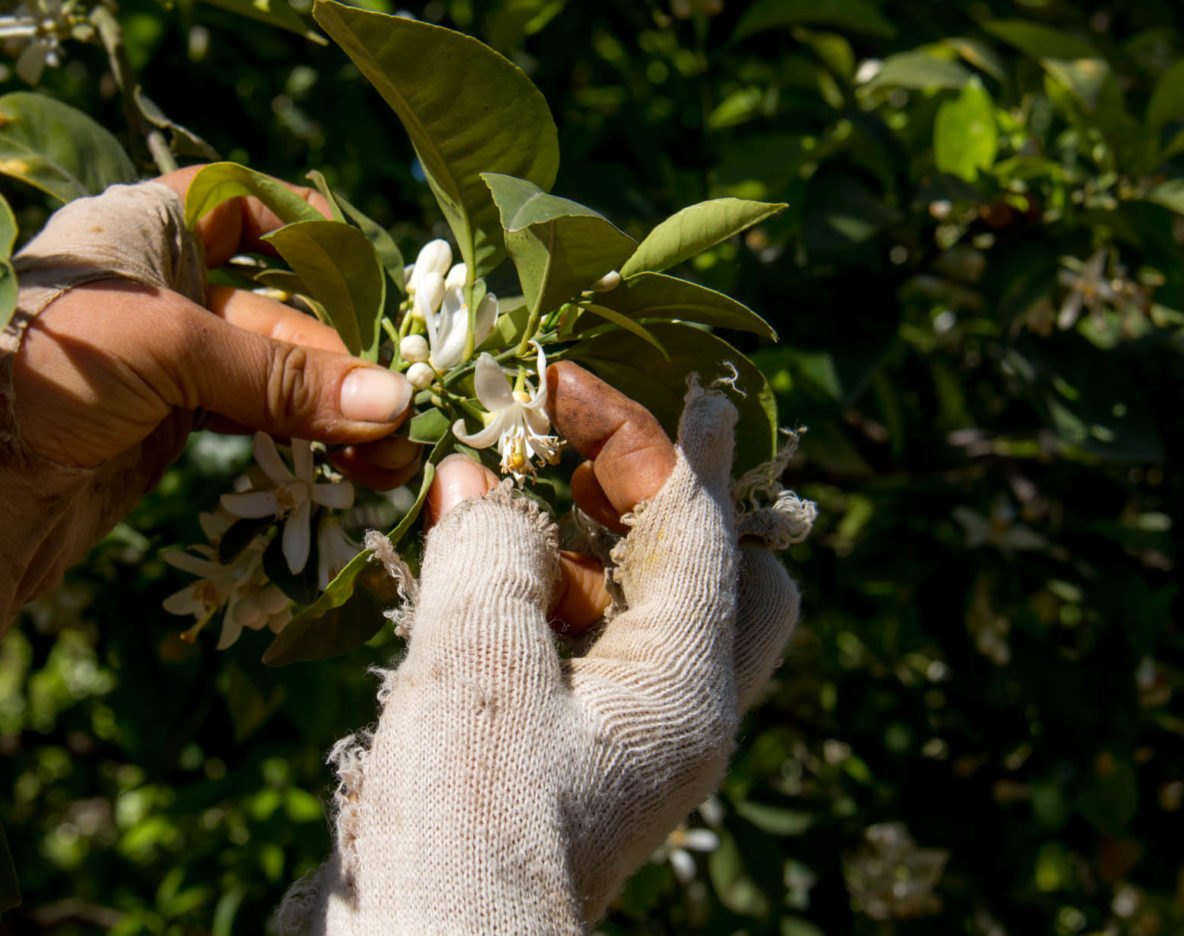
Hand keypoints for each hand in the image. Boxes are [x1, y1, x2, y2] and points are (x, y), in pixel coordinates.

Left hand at [11, 166, 421, 485]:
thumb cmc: (45, 368)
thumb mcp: (170, 350)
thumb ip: (280, 375)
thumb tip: (392, 404)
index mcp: (151, 223)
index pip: (252, 206)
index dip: (314, 240)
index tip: (373, 291)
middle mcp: (165, 280)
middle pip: (282, 307)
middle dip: (345, 361)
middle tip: (404, 417)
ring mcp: (168, 354)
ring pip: (274, 371)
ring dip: (334, 410)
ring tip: (390, 457)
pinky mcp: (168, 418)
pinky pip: (254, 416)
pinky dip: (300, 437)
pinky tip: (347, 463)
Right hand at [281, 369, 809, 933]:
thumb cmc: (470, 814)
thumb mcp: (480, 661)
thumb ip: (491, 549)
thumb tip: (478, 483)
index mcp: (687, 686)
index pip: (694, 523)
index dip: (636, 435)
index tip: (569, 376)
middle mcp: (675, 715)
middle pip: (723, 577)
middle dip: (665, 497)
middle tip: (589, 446)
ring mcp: (621, 744)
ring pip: (644, 616)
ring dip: (588, 547)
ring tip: (507, 496)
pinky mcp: (559, 762)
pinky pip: (575, 655)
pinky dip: (537, 600)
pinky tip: (469, 578)